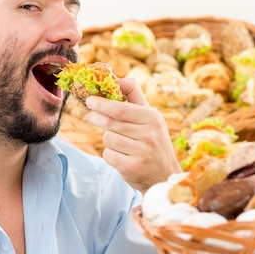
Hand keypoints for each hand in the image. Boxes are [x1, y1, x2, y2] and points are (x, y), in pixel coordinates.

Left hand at [85, 78, 181, 192]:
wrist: (164, 175)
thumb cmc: (153, 140)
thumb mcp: (150, 117)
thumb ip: (134, 96)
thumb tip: (117, 78)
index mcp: (153, 118)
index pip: (121, 108)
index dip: (102, 104)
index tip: (90, 100)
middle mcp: (149, 134)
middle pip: (111, 123)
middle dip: (97, 117)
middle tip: (92, 115)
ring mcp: (141, 152)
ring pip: (108, 139)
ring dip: (108, 139)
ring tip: (120, 143)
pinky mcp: (132, 168)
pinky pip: (108, 155)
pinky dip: (110, 155)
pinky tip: (122, 157)